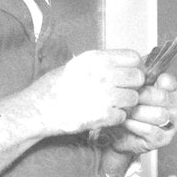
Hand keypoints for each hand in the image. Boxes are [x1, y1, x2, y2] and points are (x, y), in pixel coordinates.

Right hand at [30, 49, 145, 135]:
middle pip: (138, 78)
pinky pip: (123, 116)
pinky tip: (105, 115)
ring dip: (126, 103)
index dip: (134, 67)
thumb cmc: (54, 87)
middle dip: (132, 85)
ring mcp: (105, 96)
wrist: (39, 110)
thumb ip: (101, 64)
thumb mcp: (77, 64)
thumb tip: (122, 65)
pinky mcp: (103, 116)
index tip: (128, 74)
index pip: (134, 58)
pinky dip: (116, 118)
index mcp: (96, 59)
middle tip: (122, 91)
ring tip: (112, 104)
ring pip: (133, 98)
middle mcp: (103, 74)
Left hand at [101, 72, 176, 155]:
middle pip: (162, 97)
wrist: (118, 134)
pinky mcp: (163, 139)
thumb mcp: (130, 89)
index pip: (169, 81)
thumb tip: (134, 60)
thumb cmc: (126, 109)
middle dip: (140, 97)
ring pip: (158, 114)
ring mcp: (171, 123)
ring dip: (137, 113)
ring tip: (125, 112)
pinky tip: (126, 122)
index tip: (139, 84)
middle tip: (126, 99)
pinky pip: (151, 130)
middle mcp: (174, 106)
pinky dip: (135, 126)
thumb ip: (136, 75)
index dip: (152, 81)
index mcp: (170, 90)